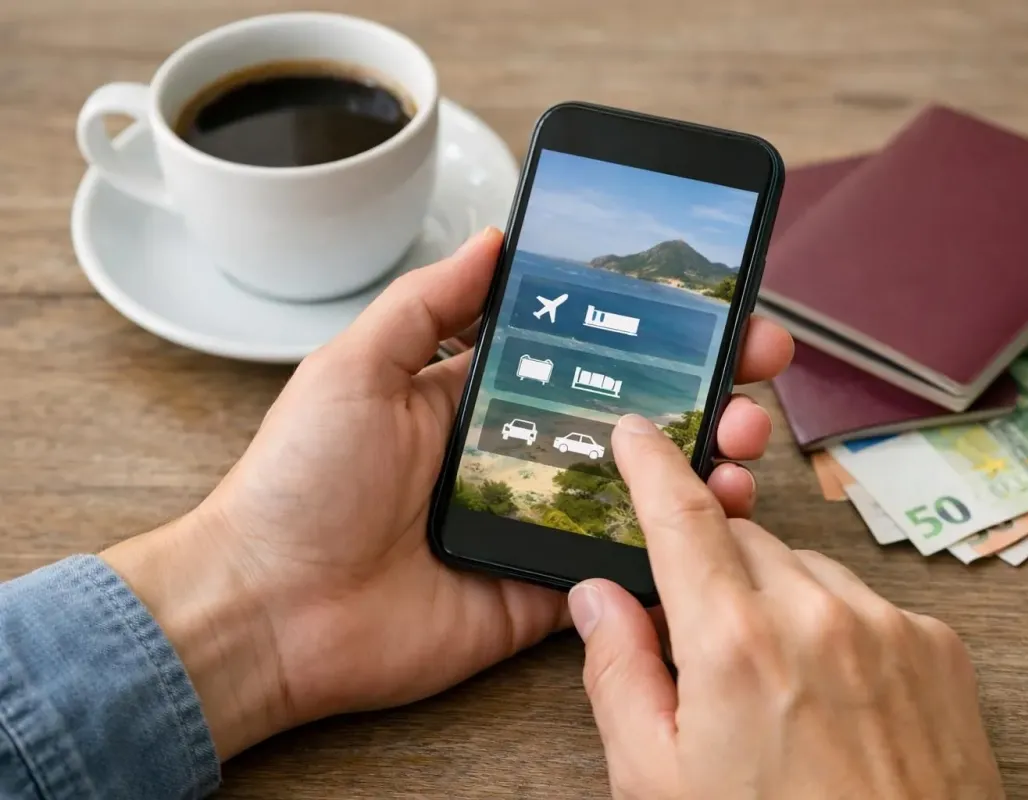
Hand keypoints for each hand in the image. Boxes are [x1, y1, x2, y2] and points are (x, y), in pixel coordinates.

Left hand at [102, 227, 794, 758]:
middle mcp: (518, 454)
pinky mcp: (543, 587)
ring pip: (643, 487)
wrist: (271, 610)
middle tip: (755, 360)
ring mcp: (536, 520)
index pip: (584, 349)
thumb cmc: (297, 484)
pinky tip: (716, 512)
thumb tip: (492, 239)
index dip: (646, 327)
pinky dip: (677, 543)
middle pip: (631, 413)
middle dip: (702, 383)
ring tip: (744, 433)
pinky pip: (623, 563)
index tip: (705, 303)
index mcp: (479, 396)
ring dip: (705, 456)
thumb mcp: (354, 367)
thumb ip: (427, 304)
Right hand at [570, 415, 1005, 798]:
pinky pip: (863, 602)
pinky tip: (832, 696)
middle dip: (711, 572)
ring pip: (804, 569)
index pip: (683, 517)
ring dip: (775, 600)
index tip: (637, 434)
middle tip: (702, 644)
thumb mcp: (659, 781)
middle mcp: (818, 616)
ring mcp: (888, 625)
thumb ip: (619, 675)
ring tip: (775, 689)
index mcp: (736, 645)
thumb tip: (597, 599)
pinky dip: (835, 627)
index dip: (652, 465)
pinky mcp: (938, 646)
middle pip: (743, 542)